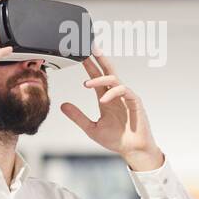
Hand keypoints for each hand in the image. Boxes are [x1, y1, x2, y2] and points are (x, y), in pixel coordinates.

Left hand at [60, 49, 163, 170]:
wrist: (133, 151)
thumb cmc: (117, 140)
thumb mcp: (91, 128)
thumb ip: (78, 116)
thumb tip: (63, 105)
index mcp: (106, 98)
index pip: (97, 77)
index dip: (89, 65)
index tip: (79, 55)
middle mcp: (116, 95)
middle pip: (107, 71)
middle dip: (99, 59)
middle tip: (89, 48)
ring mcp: (126, 97)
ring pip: (114, 79)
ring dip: (99, 79)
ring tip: (86, 84)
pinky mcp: (135, 102)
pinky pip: (124, 91)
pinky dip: (112, 93)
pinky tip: (103, 100)